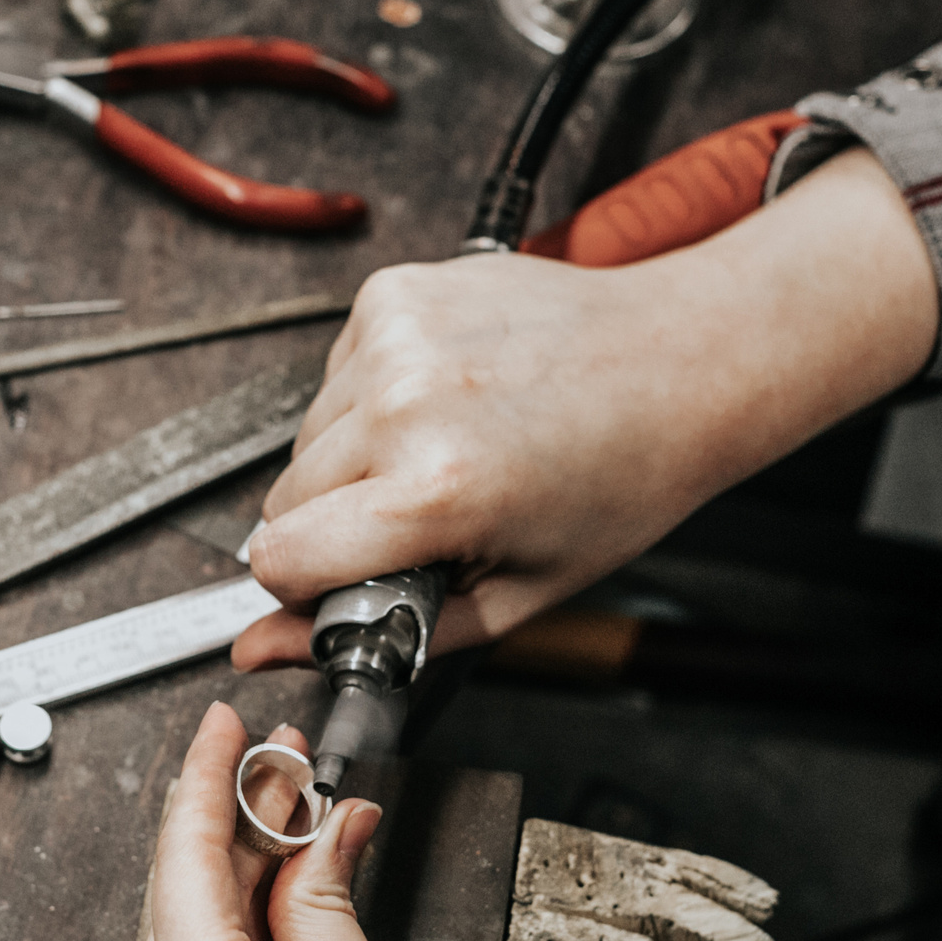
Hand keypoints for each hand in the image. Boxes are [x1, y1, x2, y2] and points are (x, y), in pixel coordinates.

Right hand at [234, 147, 936, 667]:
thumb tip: (259, 648)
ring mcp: (395, 336)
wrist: (681, 360)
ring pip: (307, 435)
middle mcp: (406, 402)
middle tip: (431, 515)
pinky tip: (449, 399)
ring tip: (452, 450)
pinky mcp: (393, 292)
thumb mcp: (513, 595)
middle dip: (338, 521)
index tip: (352, 579)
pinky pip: (334, 375)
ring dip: (357, 457)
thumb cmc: (618, 481)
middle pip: (284, 497)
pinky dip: (374, 398)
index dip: (307, 584)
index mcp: (438, 488)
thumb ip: (379, 634)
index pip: (278, 557)